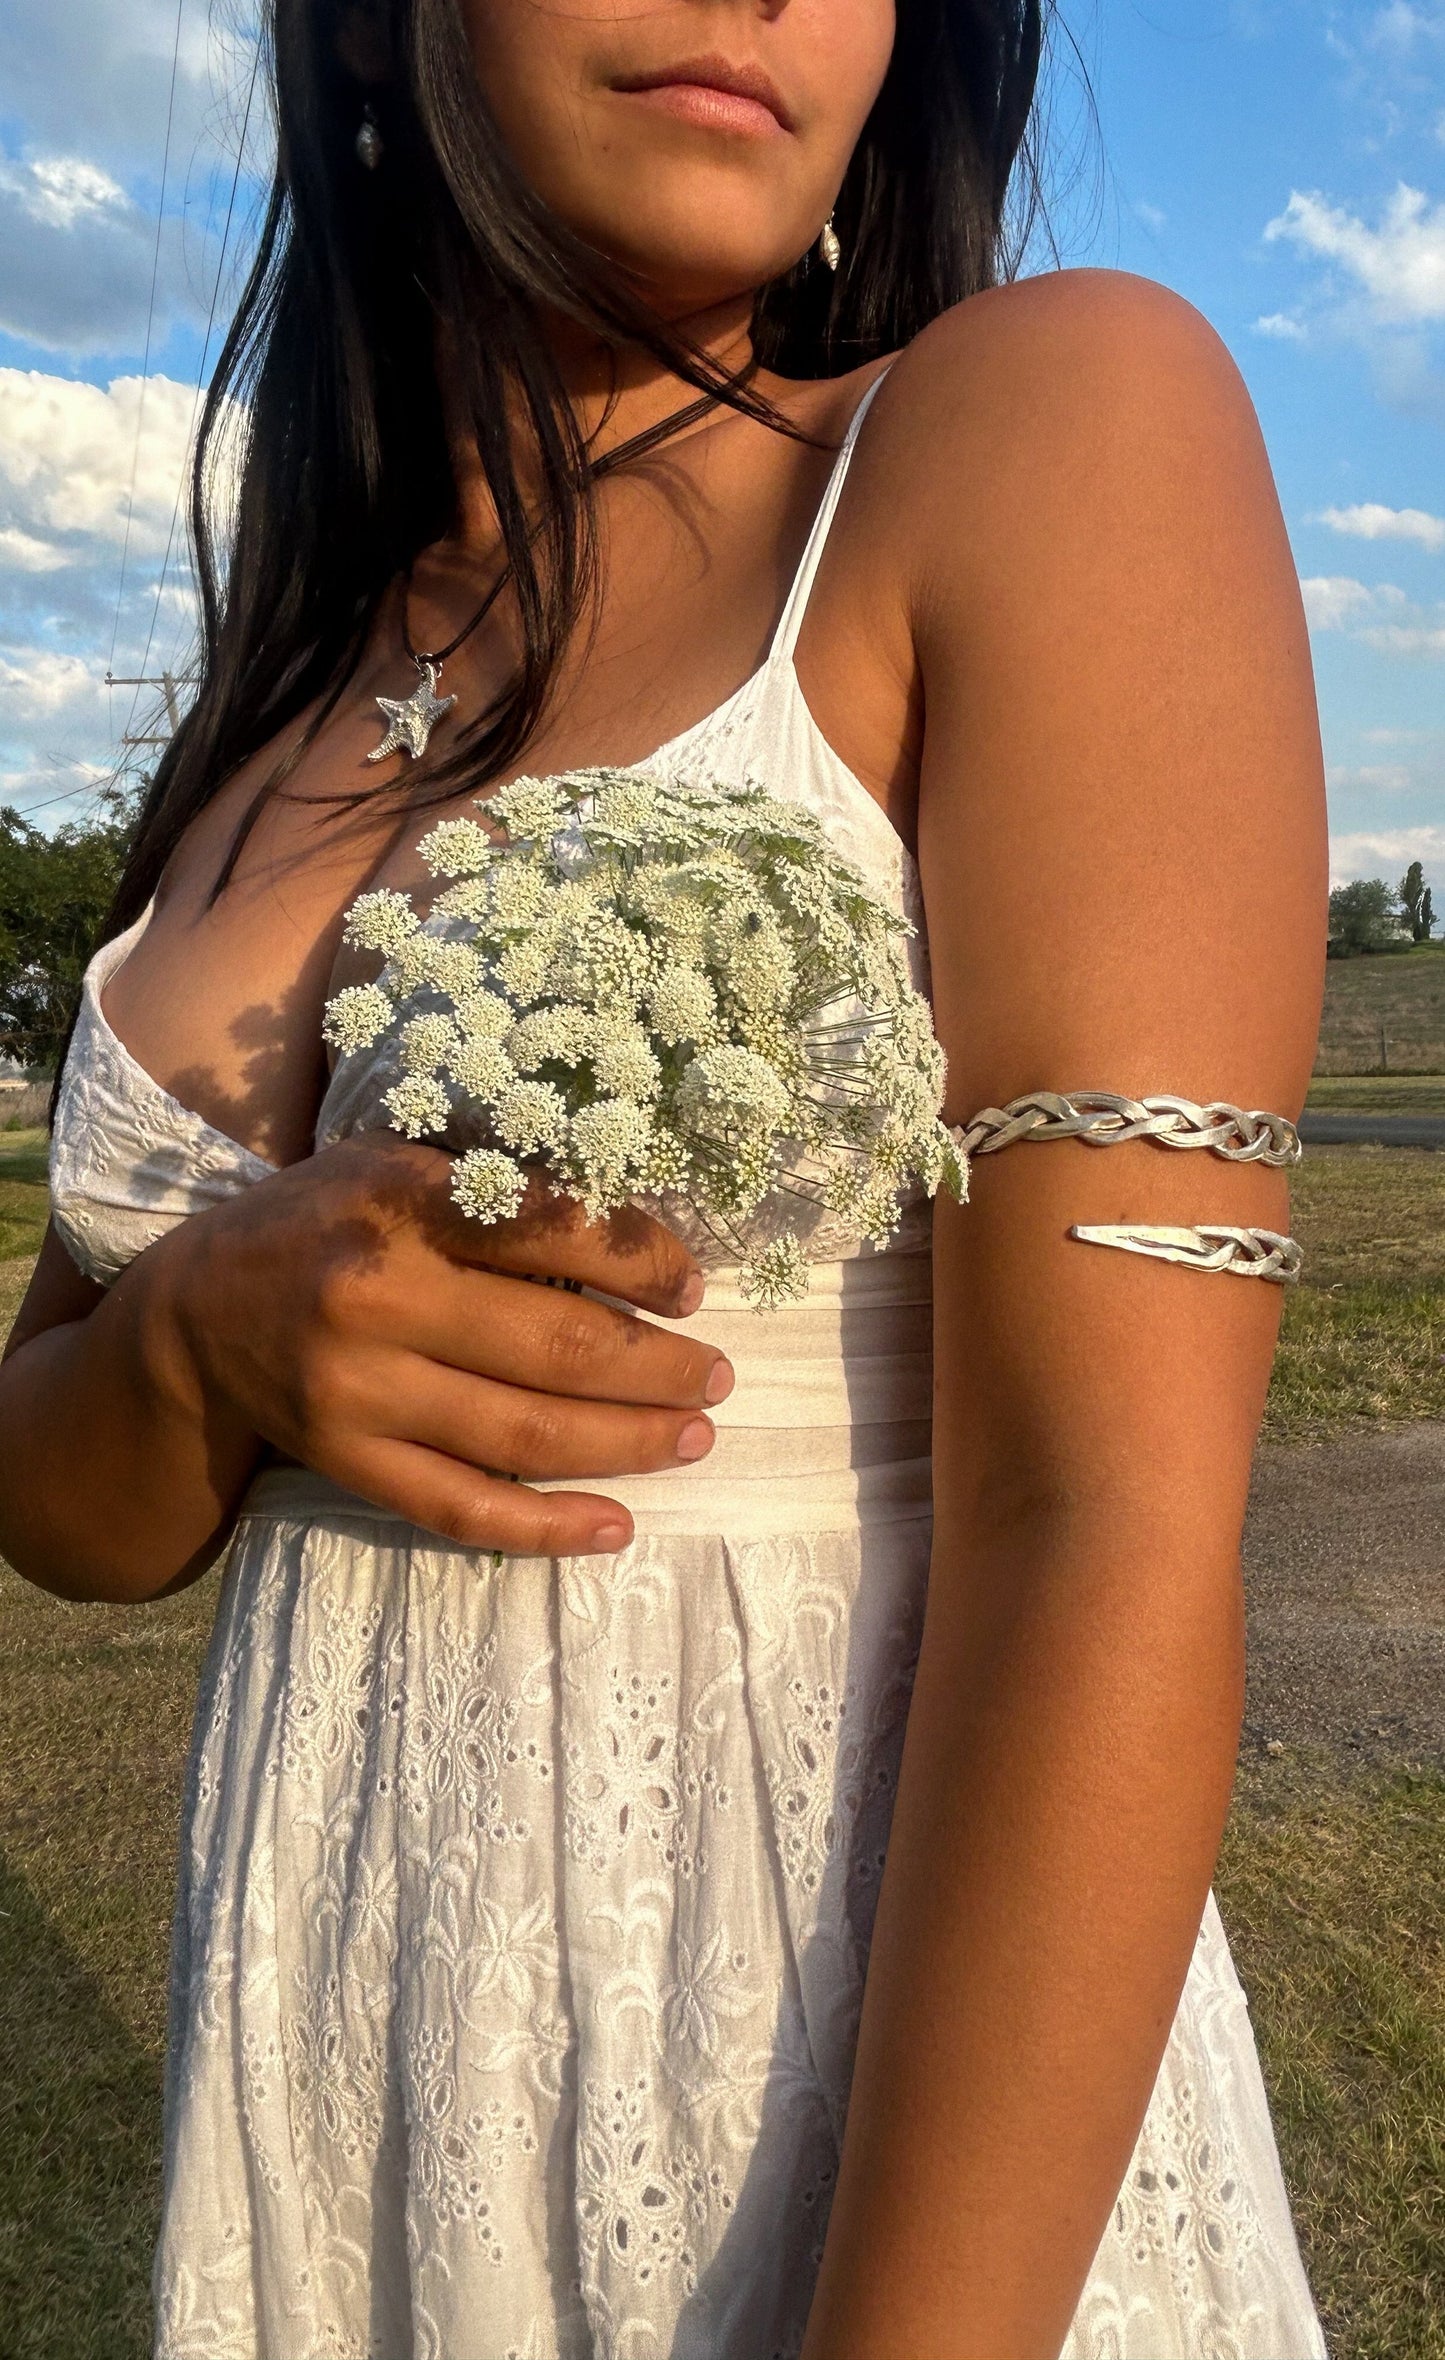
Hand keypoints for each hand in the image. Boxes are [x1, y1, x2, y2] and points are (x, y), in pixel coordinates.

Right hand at [149, 1131, 731, 1555]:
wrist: (195, 1311)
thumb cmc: (326, 1222)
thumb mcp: (398, 1165)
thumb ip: (495, 1189)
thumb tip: (634, 1233)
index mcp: (400, 1199)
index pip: (551, 1228)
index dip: (640, 1260)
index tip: (693, 1287)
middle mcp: (375, 1295)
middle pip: (552, 1344)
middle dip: (658, 1367)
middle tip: (722, 1377)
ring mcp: (357, 1390)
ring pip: (520, 1433)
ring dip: (627, 1442)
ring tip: (696, 1437)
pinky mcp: (346, 1462)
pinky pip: (459, 1508)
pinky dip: (545, 1527)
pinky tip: (616, 1527)